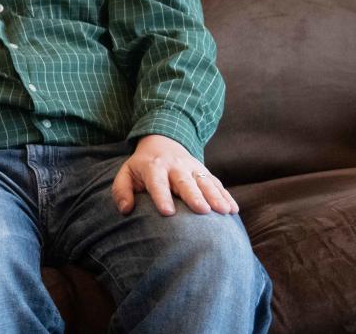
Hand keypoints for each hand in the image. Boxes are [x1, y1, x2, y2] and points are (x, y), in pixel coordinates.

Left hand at [111, 134, 238, 216]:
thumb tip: (126, 210)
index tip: (167, 212)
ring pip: (205, 182)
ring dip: (215, 196)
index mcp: (154, 167)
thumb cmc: (142, 166)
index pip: (157, 183)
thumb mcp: (126, 173)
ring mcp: (193, 168)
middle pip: (185, 182)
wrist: (162, 142)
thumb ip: (122, 190)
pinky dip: (226, 195)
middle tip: (202, 211)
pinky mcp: (204, 172)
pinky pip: (217, 184)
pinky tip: (233, 209)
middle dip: (194, 196)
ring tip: (224, 211)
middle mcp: (175, 167)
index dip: (161, 197)